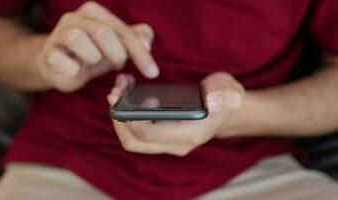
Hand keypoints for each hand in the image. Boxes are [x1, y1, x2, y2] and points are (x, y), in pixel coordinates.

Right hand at [35, 1, 158, 91]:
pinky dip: (73, 69)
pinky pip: (60, 59)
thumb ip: (134, 39)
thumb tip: (147, 38)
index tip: (152, 72)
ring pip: (79, 40)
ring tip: (92, 63)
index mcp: (93, 12)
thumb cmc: (91, 53)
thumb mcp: (116, 46)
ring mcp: (58, 34)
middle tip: (117, 64)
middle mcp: (74, 18)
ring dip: (93, 59)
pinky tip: (76, 70)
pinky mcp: (48, 54)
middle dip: (116, 54)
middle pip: (103, 32)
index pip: (122, 30)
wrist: (59, 67)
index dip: (140, 52)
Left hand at [107, 72, 244, 155]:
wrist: (224, 107)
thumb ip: (226, 97)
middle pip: (134, 142)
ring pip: (132, 138)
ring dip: (120, 116)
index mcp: (190, 134)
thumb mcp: (231, 92)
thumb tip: (212, 102)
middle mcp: (175, 143)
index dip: (129, 119)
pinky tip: (128, 90)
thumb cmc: (225, 98)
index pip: (150, 135)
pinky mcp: (160, 133)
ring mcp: (166, 140)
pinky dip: (127, 113)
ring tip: (119, 88)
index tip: (118, 98)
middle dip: (118, 119)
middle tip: (113, 94)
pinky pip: (137, 129)